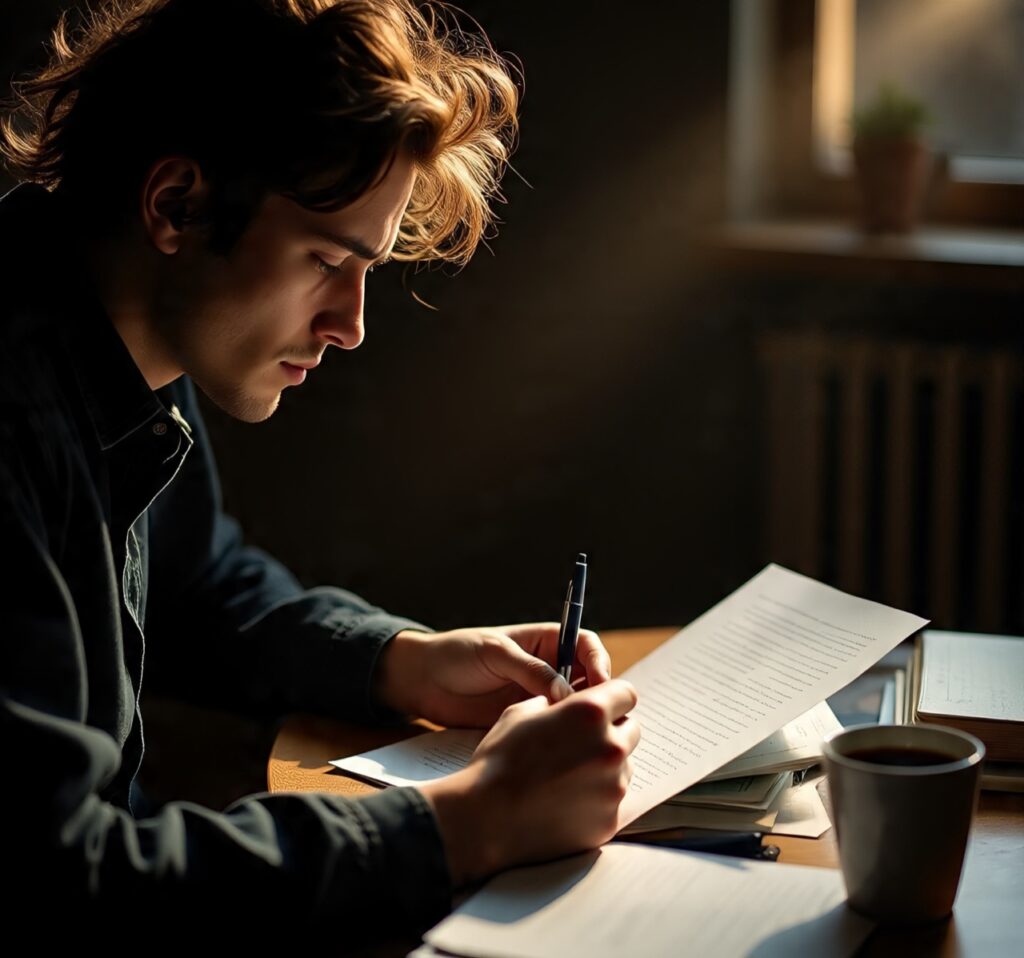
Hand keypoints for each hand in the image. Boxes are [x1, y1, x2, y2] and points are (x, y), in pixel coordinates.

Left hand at [373, 623, 611, 727]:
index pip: (587, 646)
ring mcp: (539, 696)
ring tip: (581, 736)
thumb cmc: (457, 653)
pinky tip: (562, 750)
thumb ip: (530, 670)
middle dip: (597, 697)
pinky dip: (562, 738)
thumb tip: (564, 692)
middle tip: (594, 717)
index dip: (599, 663)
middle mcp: (548, 668)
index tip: (600, 685)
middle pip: (589, 681)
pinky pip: (553, 729)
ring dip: (582, 721)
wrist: (422, 681)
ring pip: (575, 708)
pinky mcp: (527, 721)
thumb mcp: (495, 653)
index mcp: (545, 642)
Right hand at [419, 679, 639, 883]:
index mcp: (590, 713)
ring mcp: (613, 788)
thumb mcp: (520, 714)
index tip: (601, 707)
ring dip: (606, 765)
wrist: (485, 820)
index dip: (612, 698)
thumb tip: (566, 705)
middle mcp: (610, 748)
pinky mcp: (609, 821)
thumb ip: (554, 704)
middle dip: (611, 731)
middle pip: (631, 730)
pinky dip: (597, 798)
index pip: (627, 694)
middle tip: (581, 742)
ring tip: (569, 775)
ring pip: (625, 767)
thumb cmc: (498, 761)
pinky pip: (614, 801)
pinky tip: (567, 801)